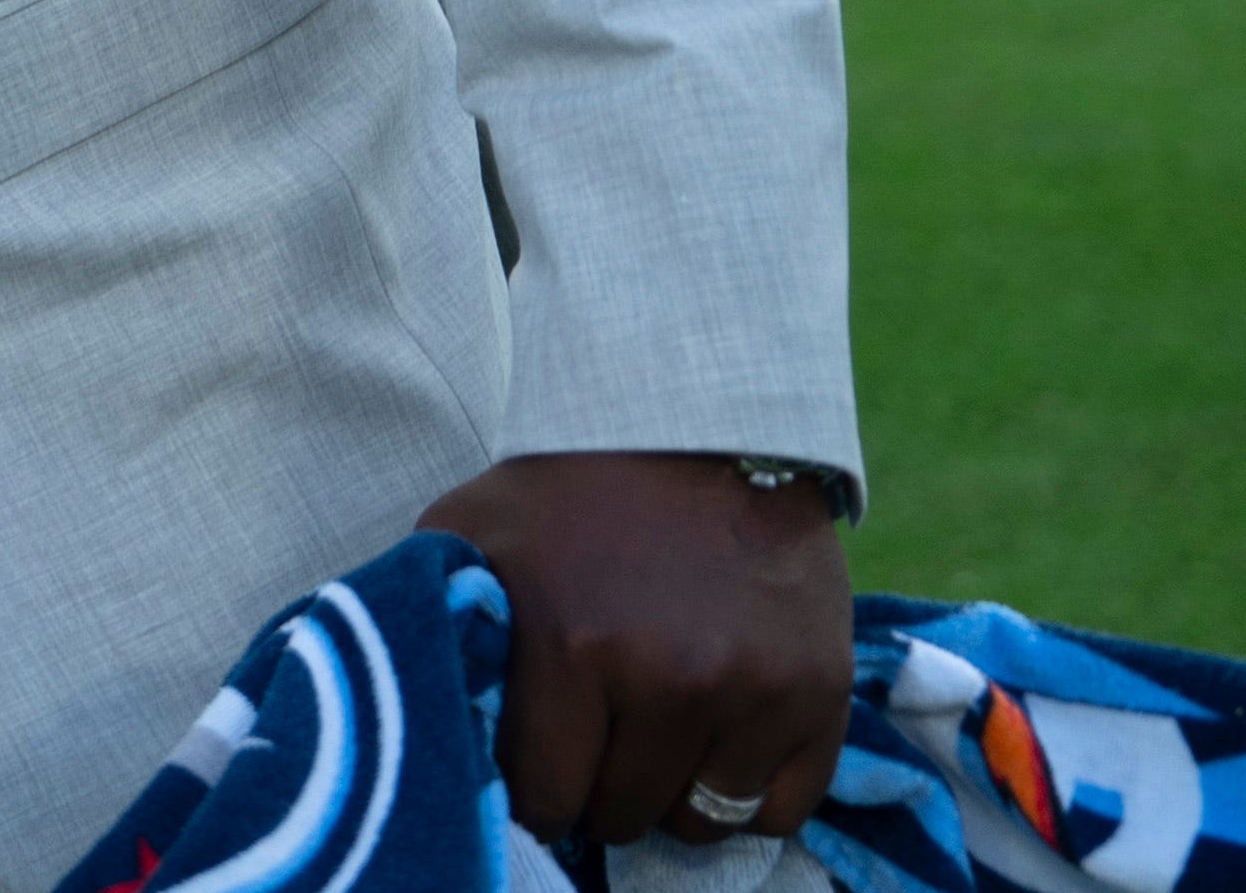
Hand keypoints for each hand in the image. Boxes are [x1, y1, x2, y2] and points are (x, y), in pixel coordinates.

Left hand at [423, 450, 849, 849]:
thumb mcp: (472, 534)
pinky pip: (780, 810)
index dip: (533, 787)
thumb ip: (442, 626)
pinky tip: (717, 741)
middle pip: (620, 815)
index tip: (537, 760)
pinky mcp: (820, 693)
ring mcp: (756, 689)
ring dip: (671, 792)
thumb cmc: (569, 489)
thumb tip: (425, 720)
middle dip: (598, 788)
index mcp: (572, 644)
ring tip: (655, 736)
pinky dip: (746, 791)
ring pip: (700, 820)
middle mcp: (672, 678)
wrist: (700, 424)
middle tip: (597, 739)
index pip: (543, 798)